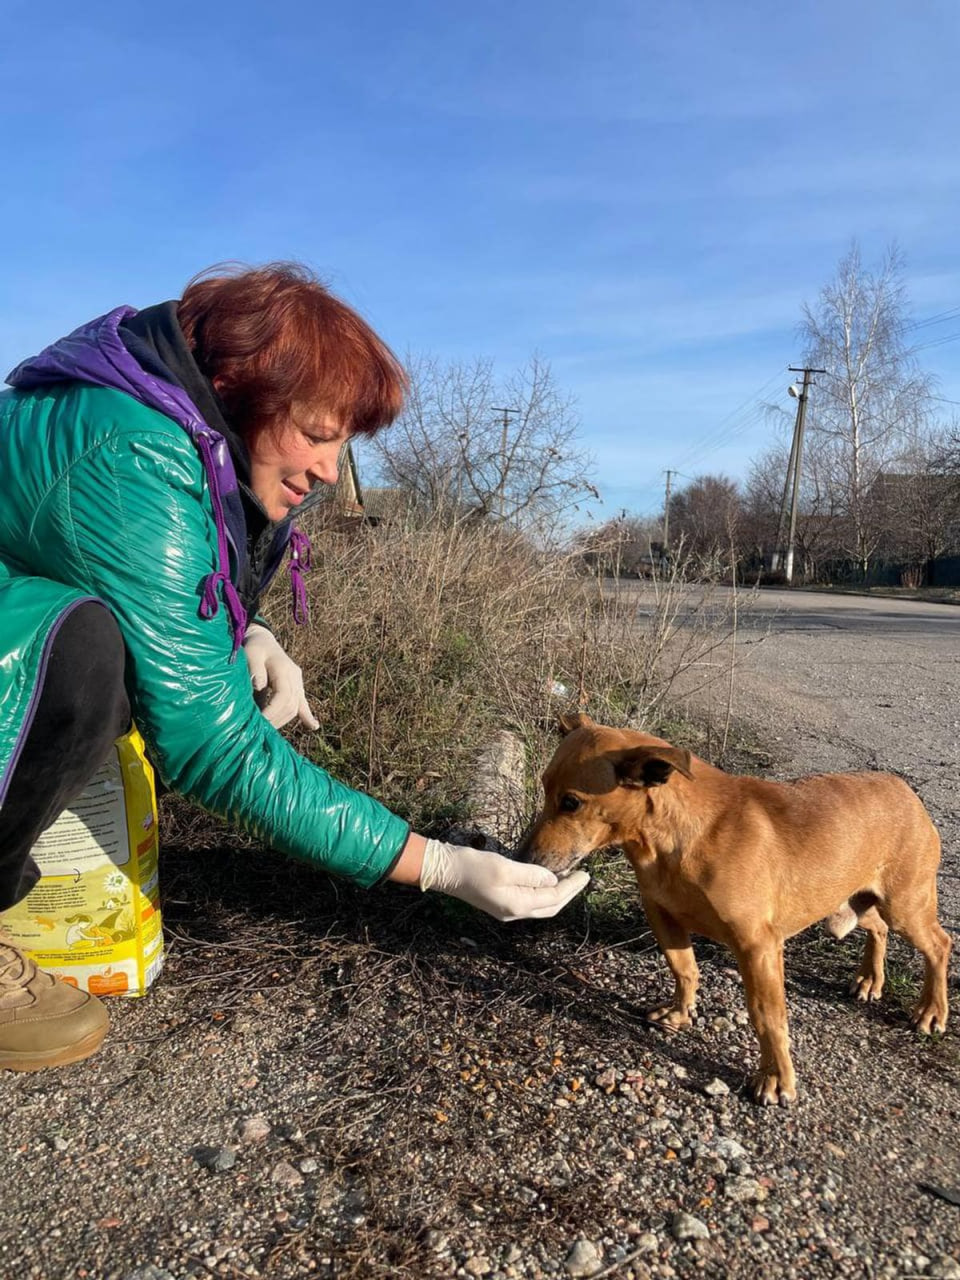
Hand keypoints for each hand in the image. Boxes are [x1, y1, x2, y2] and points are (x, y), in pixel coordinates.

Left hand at [242, 623, 318, 729]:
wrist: (263, 641)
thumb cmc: (254, 648)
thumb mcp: (251, 654)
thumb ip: (255, 669)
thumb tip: (258, 686)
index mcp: (284, 669)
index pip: (283, 695)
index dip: (273, 711)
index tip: (260, 722)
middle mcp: (295, 676)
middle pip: (291, 704)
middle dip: (276, 720)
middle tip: (260, 730)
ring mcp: (298, 682)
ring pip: (296, 707)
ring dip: (283, 720)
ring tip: (268, 731)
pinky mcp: (297, 687)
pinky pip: (303, 703)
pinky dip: (308, 716)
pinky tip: (313, 726)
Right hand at [419, 839, 589, 921]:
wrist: (444, 871)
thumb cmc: (472, 867)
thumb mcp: (505, 867)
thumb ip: (531, 875)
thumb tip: (552, 880)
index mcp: (517, 905)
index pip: (553, 898)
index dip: (572, 886)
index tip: (586, 874)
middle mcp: (513, 912)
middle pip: (550, 907)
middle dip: (569, 893)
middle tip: (583, 877)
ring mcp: (506, 910)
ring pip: (541, 906)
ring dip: (557, 893)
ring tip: (570, 878)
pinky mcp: (500, 902)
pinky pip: (530, 901)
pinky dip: (543, 892)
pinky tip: (546, 880)